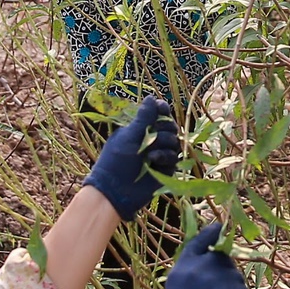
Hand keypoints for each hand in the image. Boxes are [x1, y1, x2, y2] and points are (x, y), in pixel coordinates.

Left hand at [83, 97, 179, 222]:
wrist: (115, 191)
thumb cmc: (116, 162)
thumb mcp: (129, 137)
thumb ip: (143, 118)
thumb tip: (152, 97)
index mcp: (140, 129)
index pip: (158, 114)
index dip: (162, 110)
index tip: (161, 109)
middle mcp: (151, 140)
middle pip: (170, 125)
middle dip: (164, 127)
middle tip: (153, 133)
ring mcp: (159, 154)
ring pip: (174, 140)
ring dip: (164, 142)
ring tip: (150, 152)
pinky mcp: (165, 169)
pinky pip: (174, 157)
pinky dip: (165, 156)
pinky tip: (154, 160)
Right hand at [153, 223, 248, 288]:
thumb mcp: (177, 287)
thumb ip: (191, 270)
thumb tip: (211, 260)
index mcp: (183, 265)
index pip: (199, 241)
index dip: (211, 234)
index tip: (219, 228)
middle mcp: (200, 266)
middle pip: (221, 257)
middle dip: (224, 270)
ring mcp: (217, 278)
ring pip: (235, 275)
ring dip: (232, 288)